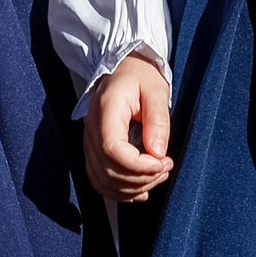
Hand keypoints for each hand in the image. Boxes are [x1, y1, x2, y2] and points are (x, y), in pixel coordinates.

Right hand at [84, 51, 172, 202]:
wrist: (124, 67)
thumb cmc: (140, 75)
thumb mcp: (157, 90)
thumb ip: (158, 121)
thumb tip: (158, 153)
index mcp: (106, 110)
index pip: (112, 150)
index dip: (138, 165)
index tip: (163, 162)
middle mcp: (91, 128)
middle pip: (107, 170)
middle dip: (141, 178)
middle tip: (166, 168)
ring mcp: (89, 140)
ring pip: (102, 179)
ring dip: (132, 188)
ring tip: (157, 176)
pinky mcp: (94, 148)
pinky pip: (99, 178)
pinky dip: (119, 190)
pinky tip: (140, 189)